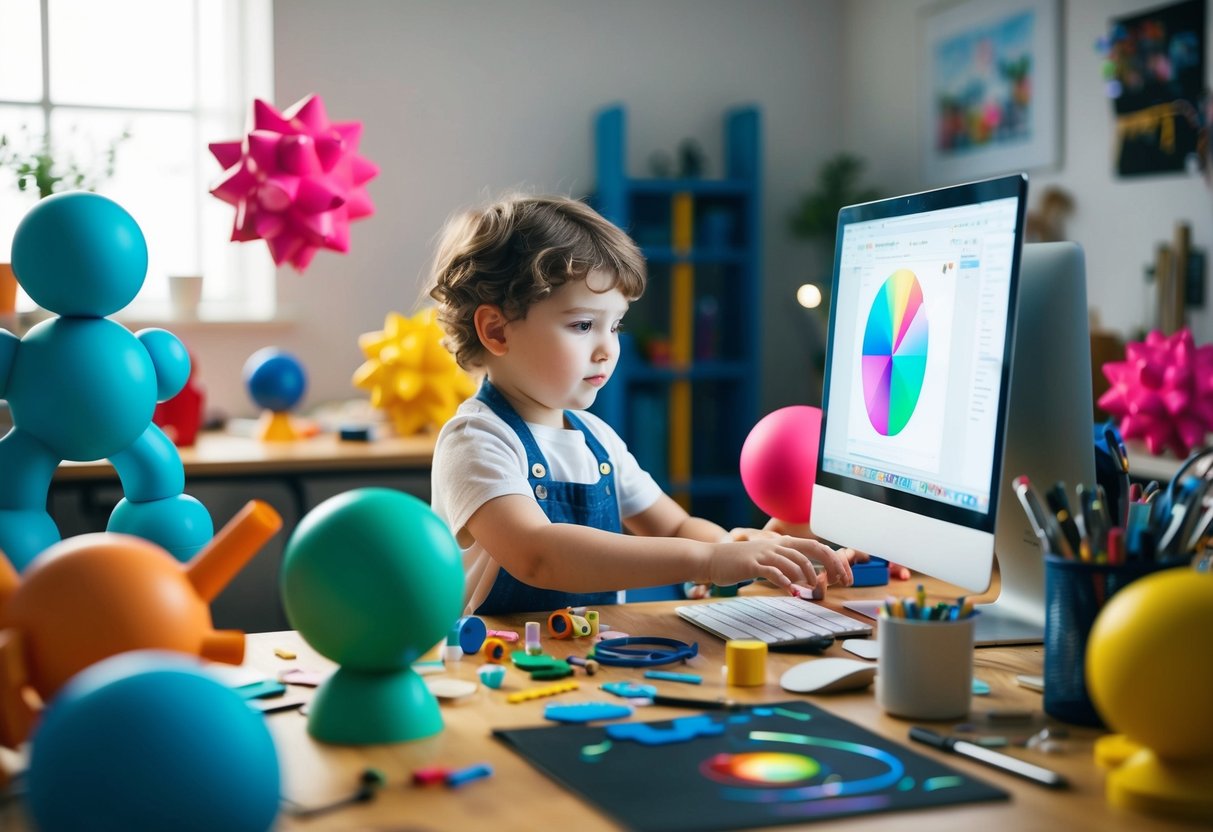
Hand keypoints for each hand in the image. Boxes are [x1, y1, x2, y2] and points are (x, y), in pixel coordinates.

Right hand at [705, 535, 851, 590]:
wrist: (709, 559)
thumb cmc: (737, 563)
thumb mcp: (764, 560)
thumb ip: (783, 565)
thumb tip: (801, 578)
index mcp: (781, 543)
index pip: (816, 546)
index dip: (833, 560)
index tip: (843, 576)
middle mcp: (776, 545)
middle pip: (812, 550)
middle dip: (831, 565)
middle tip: (841, 582)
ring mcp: (764, 553)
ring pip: (795, 561)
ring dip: (808, 576)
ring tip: (812, 588)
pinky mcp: (752, 564)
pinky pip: (773, 572)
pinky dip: (785, 581)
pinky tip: (791, 591)